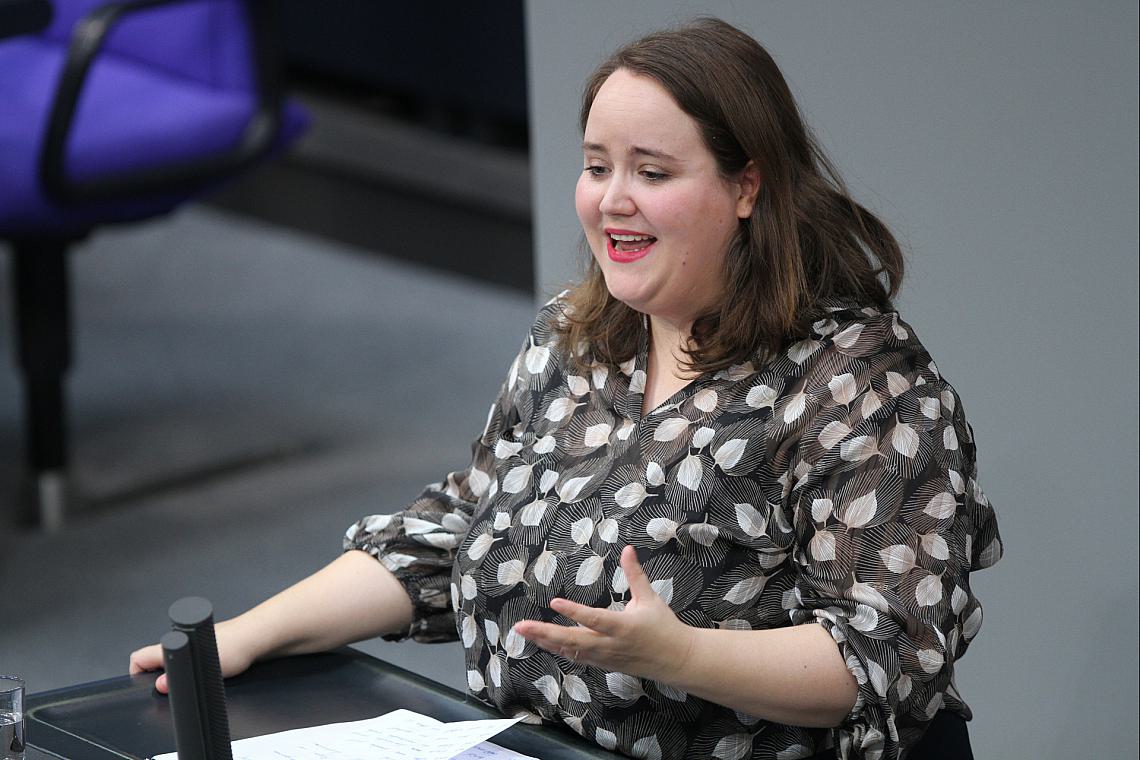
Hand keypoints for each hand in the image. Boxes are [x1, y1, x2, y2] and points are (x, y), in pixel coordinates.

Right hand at [128, 620, 254, 693]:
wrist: (257, 638)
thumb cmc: (235, 645)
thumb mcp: (203, 669)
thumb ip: (179, 679)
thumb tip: (161, 686)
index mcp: (172, 643)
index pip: (139, 658)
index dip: (135, 674)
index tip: (141, 688)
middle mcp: (179, 642)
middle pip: (154, 663)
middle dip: (158, 678)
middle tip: (170, 689)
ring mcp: (192, 645)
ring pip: (173, 663)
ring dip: (177, 675)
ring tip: (192, 681)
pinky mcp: (205, 649)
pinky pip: (189, 663)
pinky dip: (192, 671)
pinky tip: (204, 676)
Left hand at [513, 545, 694, 681]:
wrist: (676, 660)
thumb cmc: (663, 626)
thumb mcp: (650, 598)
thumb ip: (635, 574)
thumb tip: (627, 549)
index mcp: (623, 627)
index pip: (594, 619)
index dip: (574, 611)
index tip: (554, 602)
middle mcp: (609, 645)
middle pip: (572, 640)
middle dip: (545, 633)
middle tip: (521, 626)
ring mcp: (604, 657)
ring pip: (569, 651)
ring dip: (546, 641)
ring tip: (524, 632)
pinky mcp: (602, 664)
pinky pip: (576, 657)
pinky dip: (558, 649)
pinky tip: (543, 642)